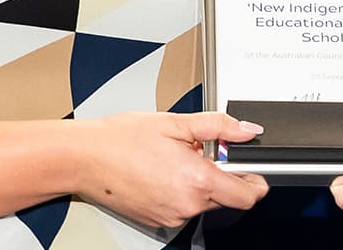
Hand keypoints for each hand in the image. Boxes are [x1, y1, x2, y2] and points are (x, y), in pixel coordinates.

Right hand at [75, 111, 269, 228]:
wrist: (86, 157)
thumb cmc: (123, 138)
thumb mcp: (177, 122)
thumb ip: (220, 126)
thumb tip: (247, 130)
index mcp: (197, 180)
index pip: (248, 195)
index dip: (256, 180)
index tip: (253, 167)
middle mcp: (187, 204)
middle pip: (226, 198)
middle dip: (222, 174)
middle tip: (201, 150)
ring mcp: (172, 216)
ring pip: (203, 202)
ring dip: (199, 182)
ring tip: (175, 159)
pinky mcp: (158, 220)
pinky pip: (183, 207)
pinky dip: (181, 191)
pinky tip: (163, 171)